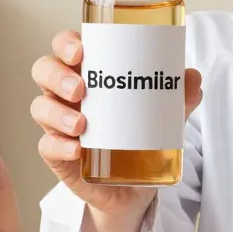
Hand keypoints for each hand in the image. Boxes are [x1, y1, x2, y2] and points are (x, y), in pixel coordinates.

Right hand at [31, 30, 202, 220]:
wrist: (133, 188)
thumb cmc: (139, 138)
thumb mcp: (163, 116)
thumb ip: (177, 97)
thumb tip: (192, 78)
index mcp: (88, 74)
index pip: (65, 48)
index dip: (65, 43)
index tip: (81, 50)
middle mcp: (66, 95)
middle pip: (43, 71)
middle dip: (56, 75)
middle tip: (80, 88)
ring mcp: (58, 124)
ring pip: (40, 107)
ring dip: (57, 112)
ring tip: (81, 123)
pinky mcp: (57, 155)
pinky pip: (46, 146)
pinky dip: (59, 145)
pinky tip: (76, 149)